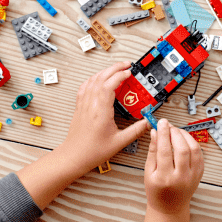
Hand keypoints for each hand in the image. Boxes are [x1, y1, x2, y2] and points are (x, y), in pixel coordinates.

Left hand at [58, 61, 149, 177]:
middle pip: (100, 78)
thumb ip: (135, 131)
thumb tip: (147, 122)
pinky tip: (98, 79)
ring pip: (92, 80)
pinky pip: (85, 87)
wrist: (74, 156)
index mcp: (100, 111)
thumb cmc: (92, 151)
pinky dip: (93, 79)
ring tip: (115, 69)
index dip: (119, 76)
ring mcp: (83, 105)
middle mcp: (90, 105)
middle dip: (114, 68)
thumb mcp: (119, 142)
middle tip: (126, 65)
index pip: (109, 85)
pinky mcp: (79, 107)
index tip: (129, 73)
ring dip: (104, 71)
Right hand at [144, 119, 203, 216]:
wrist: (170, 207)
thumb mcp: (149, 172)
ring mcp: (193, 176)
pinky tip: (184, 140)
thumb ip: (152, 151)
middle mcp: (181, 178)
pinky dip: (192, 144)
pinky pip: (199, 154)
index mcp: (164, 178)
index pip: (164, 150)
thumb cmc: (157, 190)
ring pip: (194, 150)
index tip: (161, 122)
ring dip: (186, 136)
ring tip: (176, 132)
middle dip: (175, 133)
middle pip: (182, 149)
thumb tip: (155, 132)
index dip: (164, 133)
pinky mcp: (200, 174)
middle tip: (169, 125)